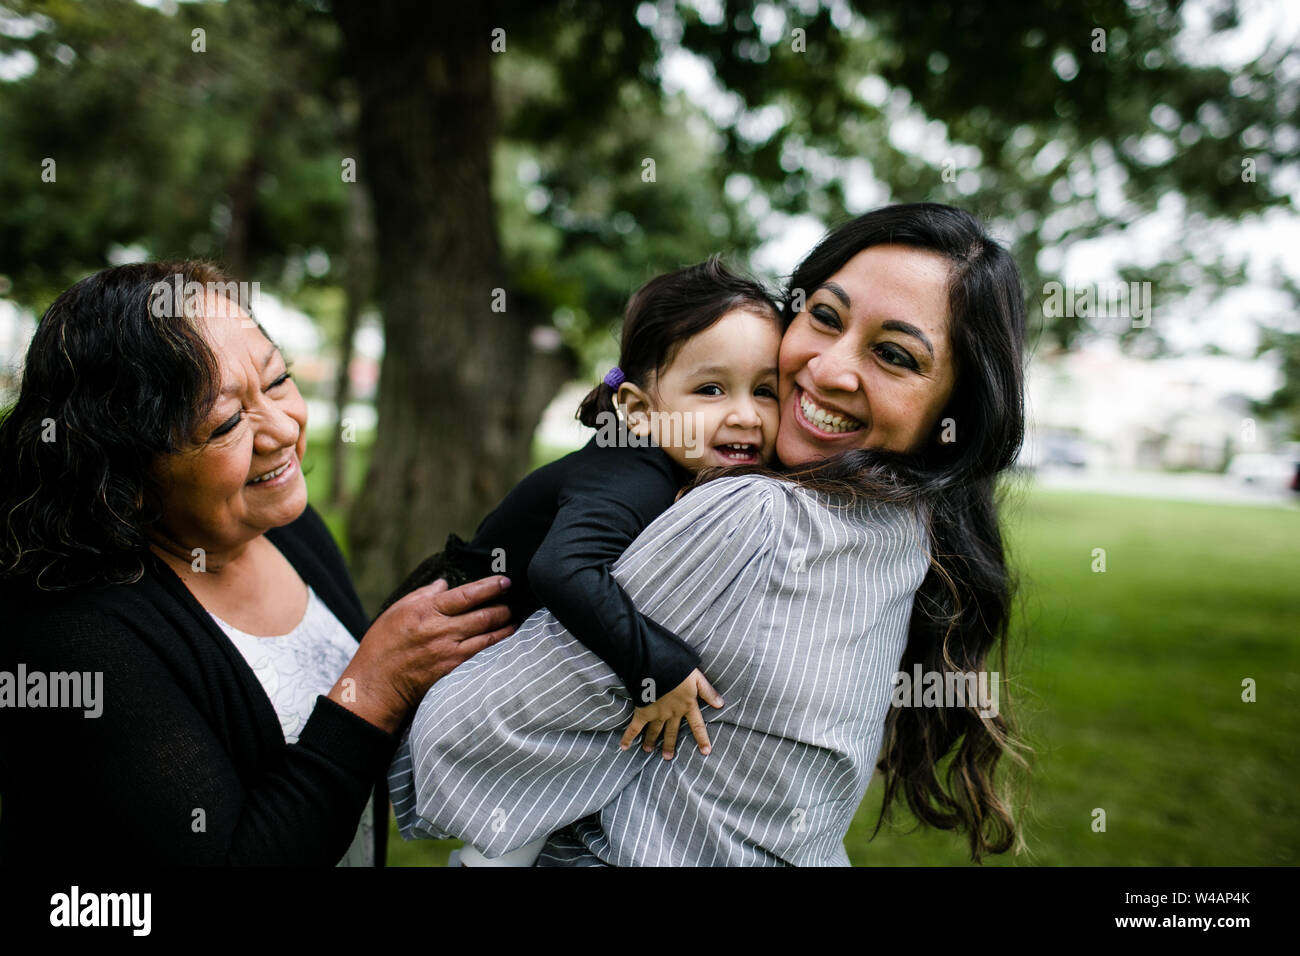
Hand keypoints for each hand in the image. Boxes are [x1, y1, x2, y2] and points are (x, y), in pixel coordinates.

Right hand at [329, 575, 514, 733]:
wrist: (375, 685)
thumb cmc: (382, 646)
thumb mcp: (397, 611)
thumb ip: (423, 595)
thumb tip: (444, 583)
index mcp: (426, 611)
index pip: (466, 595)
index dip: (489, 587)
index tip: (504, 582)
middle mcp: (440, 630)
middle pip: (482, 615)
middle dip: (502, 607)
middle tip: (512, 602)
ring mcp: (448, 652)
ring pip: (487, 636)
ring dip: (505, 627)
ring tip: (513, 620)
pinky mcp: (453, 671)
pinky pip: (481, 655)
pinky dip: (496, 646)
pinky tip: (504, 642)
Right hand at [619, 669, 723, 759]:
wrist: (657, 665)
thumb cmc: (678, 668)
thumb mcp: (697, 678)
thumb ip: (708, 691)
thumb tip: (721, 704)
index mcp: (687, 705)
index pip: (697, 725)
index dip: (702, 738)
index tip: (706, 752)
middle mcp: (672, 713)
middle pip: (672, 732)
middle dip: (669, 745)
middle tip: (668, 757)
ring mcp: (657, 714)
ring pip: (654, 732)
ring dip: (651, 742)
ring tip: (648, 751)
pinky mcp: (643, 712)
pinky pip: (635, 727)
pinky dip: (628, 737)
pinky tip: (623, 747)